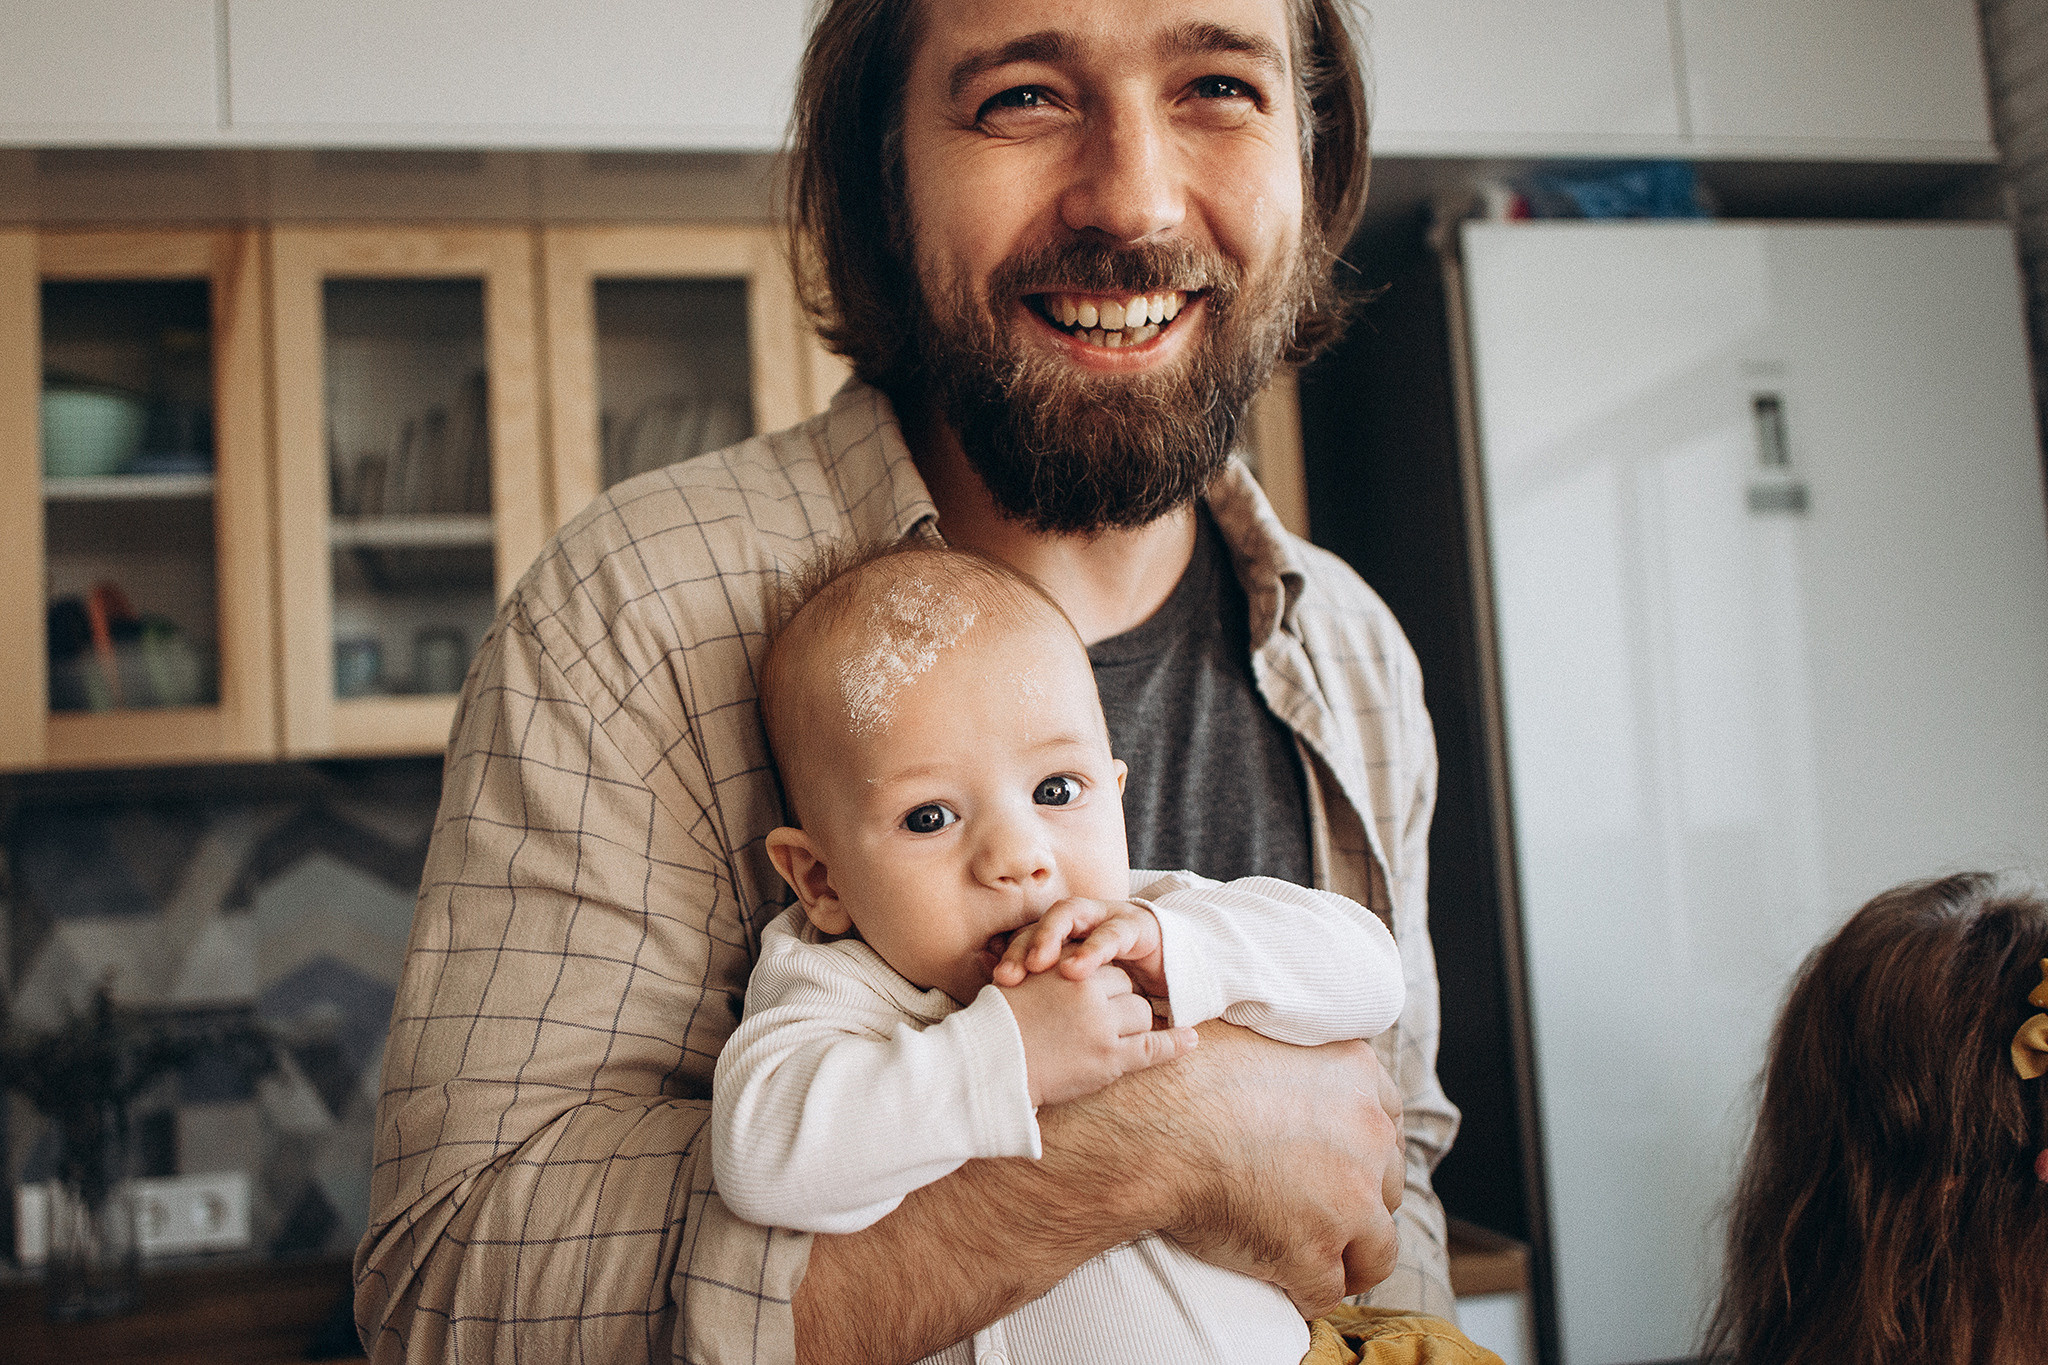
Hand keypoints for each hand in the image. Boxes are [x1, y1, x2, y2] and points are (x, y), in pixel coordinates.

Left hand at [992, 897, 1168, 997]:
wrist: (1173, 971)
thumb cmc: (1118, 984)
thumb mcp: (1081, 989)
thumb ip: (1048, 985)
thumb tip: (999, 988)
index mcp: (1066, 932)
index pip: (1030, 934)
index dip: (1010, 955)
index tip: (995, 983)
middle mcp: (1085, 918)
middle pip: (1046, 918)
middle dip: (1026, 943)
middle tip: (1009, 974)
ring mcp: (1110, 916)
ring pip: (1073, 912)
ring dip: (1052, 936)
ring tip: (1039, 965)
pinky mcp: (1138, 926)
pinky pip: (1113, 932)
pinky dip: (1093, 949)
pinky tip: (1077, 970)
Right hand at [998, 963, 1197, 1106]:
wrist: (988, 1066)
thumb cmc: (996, 1024)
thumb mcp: (1018, 980)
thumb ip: (1046, 969)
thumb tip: (1059, 961)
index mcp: (1066, 967)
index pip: (1103, 964)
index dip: (1102, 980)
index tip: (1098, 993)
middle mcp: (1089, 991)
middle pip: (1126, 987)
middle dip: (1119, 1001)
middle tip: (1103, 1019)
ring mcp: (1102, 1025)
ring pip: (1140, 1014)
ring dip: (1132, 1025)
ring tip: (1113, 1039)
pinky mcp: (1110, 1059)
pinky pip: (1153, 1047)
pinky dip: (1175, 1044)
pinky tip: (1190, 1039)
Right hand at [1058, 1020, 1403, 1314]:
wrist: (1150, 1125)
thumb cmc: (1180, 1071)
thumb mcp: (1251, 1031)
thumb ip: (1287, 1048)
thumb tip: (1273, 1057)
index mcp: (1355, 1073)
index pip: (1387, 1119)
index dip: (1361, 1147)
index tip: (1334, 1161)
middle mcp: (1367, 1135)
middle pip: (1387, 1183)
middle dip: (1357, 1200)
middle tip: (1312, 1208)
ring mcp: (1349, 1201)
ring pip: (1377, 1250)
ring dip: (1347, 1257)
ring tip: (1309, 1259)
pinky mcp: (1314, 1255)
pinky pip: (1326, 1291)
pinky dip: (1302, 1291)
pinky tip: (1277, 1283)